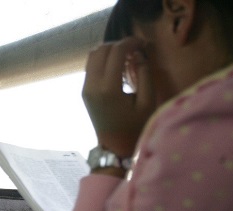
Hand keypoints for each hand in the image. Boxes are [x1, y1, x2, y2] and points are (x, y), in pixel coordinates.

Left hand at [82, 37, 155, 156]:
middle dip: (119, 44)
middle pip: (101, 50)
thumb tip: (138, 54)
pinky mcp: (85, 91)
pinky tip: (117, 67)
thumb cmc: (135, 127)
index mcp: (108, 88)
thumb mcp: (147, 101)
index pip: (115, 52)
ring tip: (126, 57)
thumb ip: (144, 74)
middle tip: (135, 50)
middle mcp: (93, 85)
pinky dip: (103, 60)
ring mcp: (86, 88)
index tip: (142, 43)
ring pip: (93, 55)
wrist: (114, 147)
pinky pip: (91, 66)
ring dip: (109, 51)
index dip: (130, 42)